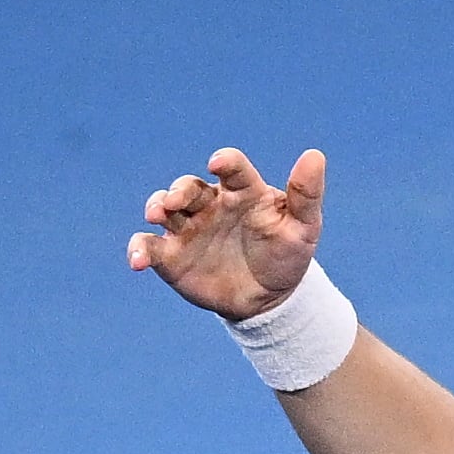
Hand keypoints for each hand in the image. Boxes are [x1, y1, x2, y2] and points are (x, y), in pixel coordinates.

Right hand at [128, 145, 325, 322]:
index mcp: (242, 191)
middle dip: (179, 190)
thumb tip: (314, 155)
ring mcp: (188, 228)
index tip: (218, 163)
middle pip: (188, 187)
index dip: (225, 162)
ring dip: (156, 207)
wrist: (269, 298)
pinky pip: (149, 246)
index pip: (232, 168)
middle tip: (175, 201)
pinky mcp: (172, 256)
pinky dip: (139, 249)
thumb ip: (306, 193)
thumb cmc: (286, 254)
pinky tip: (138, 261)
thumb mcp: (303, 227)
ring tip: (156, 216)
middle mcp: (210, 204)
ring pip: (163, 209)